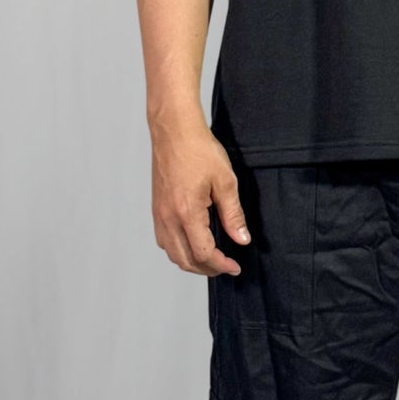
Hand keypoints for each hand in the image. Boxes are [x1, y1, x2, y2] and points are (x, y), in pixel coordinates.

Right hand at [151, 119, 249, 275]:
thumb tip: (242, 239)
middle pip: (185, 260)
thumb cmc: (198, 150)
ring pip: (171, 252)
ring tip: (210, 258)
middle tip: (225, 267)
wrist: (174, 131)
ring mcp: (160, 213)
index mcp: (187, 212)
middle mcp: (169, 217)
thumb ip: (233, 214)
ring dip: (190, 261)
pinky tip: (191, 242)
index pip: (204, 253)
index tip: (235, 267)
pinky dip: (178, 249)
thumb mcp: (225, 181)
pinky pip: (164, 239)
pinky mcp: (156, 207)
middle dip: (207, 269)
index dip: (221, 265)